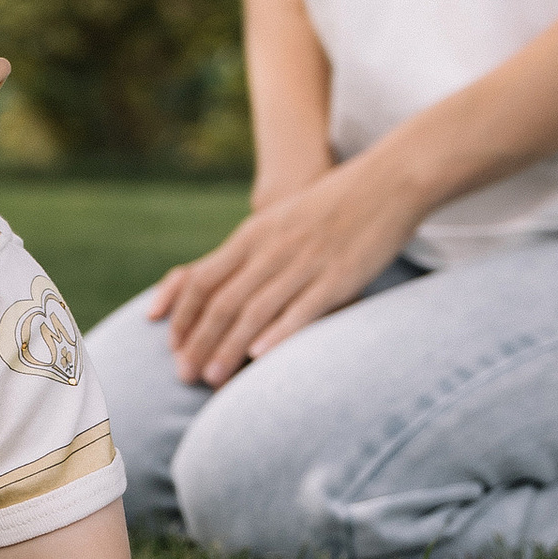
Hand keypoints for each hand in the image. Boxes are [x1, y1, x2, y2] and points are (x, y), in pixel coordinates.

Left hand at [144, 154, 411, 385]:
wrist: (387, 180)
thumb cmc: (332, 205)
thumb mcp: (281, 220)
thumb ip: (252, 250)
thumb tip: (220, 285)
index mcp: (254, 234)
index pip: (203, 279)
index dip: (182, 314)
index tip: (170, 344)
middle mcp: (271, 249)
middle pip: (222, 301)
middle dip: (198, 341)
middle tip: (182, 374)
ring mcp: (304, 263)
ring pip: (255, 311)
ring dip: (228, 347)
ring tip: (211, 378)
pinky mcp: (338, 277)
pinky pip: (302, 309)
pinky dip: (277, 333)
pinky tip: (260, 357)